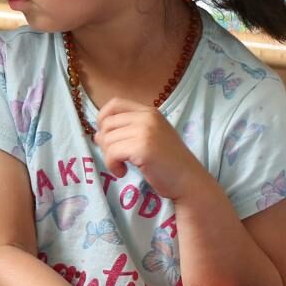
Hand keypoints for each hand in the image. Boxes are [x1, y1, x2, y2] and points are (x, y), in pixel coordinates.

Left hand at [94, 99, 211, 200]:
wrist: (189, 181)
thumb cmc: (168, 163)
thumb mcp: (149, 139)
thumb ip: (126, 131)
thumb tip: (97, 134)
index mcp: (150, 112)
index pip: (115, 103)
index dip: (103, 118)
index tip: (106, 136)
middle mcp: (148, 117)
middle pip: (107, 123)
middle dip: (105, 143)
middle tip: (116, 157)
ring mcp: (146, 131)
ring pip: (107, 139)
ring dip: (109, 157)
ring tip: (121, 166)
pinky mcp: (142, 148)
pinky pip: (112, 153)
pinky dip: (112, 165)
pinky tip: (122, 172)